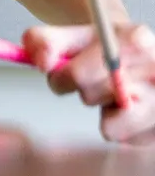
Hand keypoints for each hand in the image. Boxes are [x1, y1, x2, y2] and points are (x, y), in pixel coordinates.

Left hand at [23, 22, 154, 145]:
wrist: (134, 52)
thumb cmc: (100, 46)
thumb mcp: (71, 35)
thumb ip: (45, 41)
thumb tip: (41, 61)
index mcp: (134, 40)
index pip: (80, 74)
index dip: (63, 78)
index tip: (65, 74)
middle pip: (90, 97)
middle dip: (83, 91)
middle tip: (94, 79)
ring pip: (111, 128)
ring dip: (105, 113)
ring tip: (114, 94)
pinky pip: (126, 140)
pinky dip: (122, 128)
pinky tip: (129, 109)